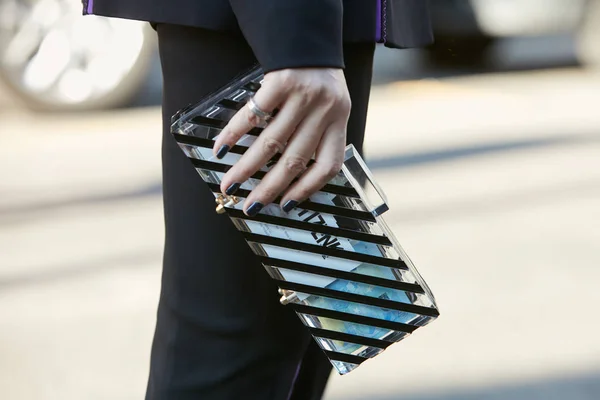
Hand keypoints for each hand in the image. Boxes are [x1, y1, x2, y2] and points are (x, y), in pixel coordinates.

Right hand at [213, 68, 350, 215]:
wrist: (307, 38)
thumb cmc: (317, 81)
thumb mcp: (330, 108)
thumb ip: (317, 136)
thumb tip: (289, 178)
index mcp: (339, 121)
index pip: (327, 165)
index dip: (307, 189)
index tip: (286, 205)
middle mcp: (324, 110)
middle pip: (294, 159)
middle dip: (268, 188)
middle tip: (250, 205)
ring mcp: (302, 96)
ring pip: (271, 142)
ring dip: (246, 167)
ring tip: (230, 183)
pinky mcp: (280, 81)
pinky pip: (253, 115)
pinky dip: (234, 133)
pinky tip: (221, 148)